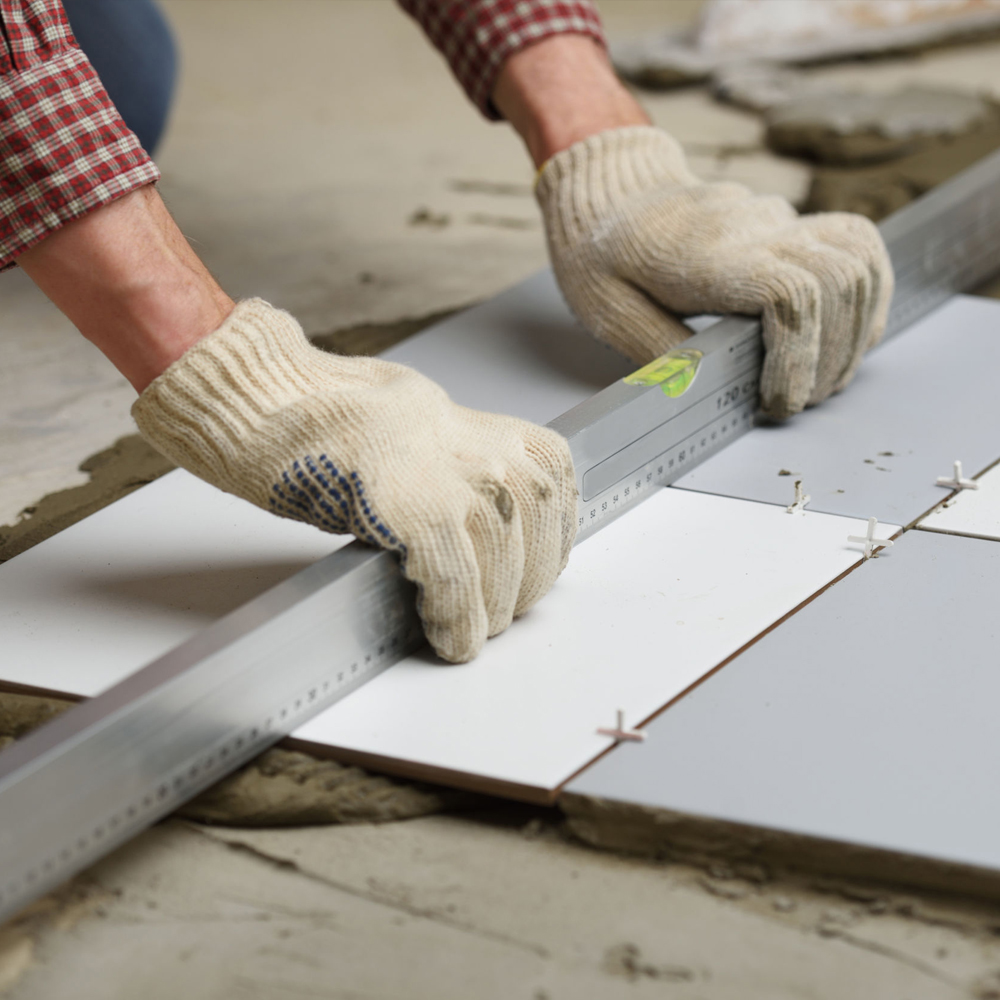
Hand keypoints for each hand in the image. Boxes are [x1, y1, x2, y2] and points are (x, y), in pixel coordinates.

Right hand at [132, 300, 576, 662]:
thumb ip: (468, 473)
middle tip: (502, 615)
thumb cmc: (334, 422)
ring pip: (501, 561)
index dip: (550, 542)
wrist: (273, 404)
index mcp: (492, 427)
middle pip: (532, 529)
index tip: (537, 572)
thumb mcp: (427, 432)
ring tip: (473, 632)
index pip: (555, 490)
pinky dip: (455, 619)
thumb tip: (492, 533)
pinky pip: (454, 582)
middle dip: (524, 582)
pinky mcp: (415, 509)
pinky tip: (447, 640)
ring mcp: (453, 478)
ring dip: (491, 608)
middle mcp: (484, 447)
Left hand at [493, 37, 892, 419]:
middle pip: (836, 281)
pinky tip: (845, 339)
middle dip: (828, 357)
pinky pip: (857, 247)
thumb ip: (660, 352)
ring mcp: (779, 220)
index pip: (788, 293)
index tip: (780, 402)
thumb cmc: (603, 255)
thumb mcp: (607, 311)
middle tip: (796, 402)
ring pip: (858, 261)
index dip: (798, 356)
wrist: (611, 192)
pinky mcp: (793, 223)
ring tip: (821, 380)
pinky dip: (866, 295)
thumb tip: (704, 392)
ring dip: (853, 332)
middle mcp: (753, 229)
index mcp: (704, 254)